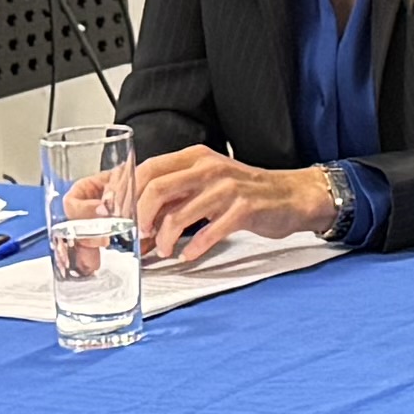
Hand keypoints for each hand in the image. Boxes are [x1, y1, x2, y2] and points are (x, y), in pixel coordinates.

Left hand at [125, 148, 343, 265]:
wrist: (291, 195)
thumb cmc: (244, 193)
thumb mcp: (206, 187)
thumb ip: (174, 201)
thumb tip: (139, 229)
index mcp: (195, 158)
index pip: (148, 168)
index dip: (129, 194)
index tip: (122, 216)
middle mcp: (208, 168)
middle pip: (157, 187)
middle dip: (141, 216)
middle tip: (141, 235)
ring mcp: (227, 187)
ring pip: (180, 213)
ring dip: (166, 238)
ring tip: (165, 250)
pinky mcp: (244, 209)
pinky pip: (210, 231)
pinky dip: (194, 248)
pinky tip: (189, 255)